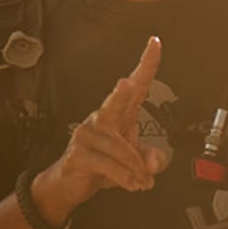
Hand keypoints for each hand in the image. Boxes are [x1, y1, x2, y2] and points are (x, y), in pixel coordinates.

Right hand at [32, 37, 167, 225]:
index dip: (146, 65)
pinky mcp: (78, 154)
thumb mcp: (135, 163)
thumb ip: (150, 159)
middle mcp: (102, 120)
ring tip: (143, 182)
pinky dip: (124, 177)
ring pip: (118, 148)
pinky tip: (131, 184)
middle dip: (120, 94)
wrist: (72, 184)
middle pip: (114, 104)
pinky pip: (107, 165)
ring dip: (135, 168)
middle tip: (126, 84)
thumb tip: (153, 163)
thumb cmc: (103, 165)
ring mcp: (87, 135)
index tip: (155, 44)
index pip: (136, 85)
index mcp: (119, 114)